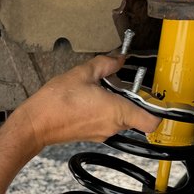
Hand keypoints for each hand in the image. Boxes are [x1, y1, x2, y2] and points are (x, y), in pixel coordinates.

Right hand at [8, 56, 160, 149]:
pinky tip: (88, 99)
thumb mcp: (82, 73)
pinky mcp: (92, 134)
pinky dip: (104, 110)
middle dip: (131, 99)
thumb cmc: (56, 102)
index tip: (152, 96)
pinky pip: (107, 122)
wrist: (35, 124)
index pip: (152, 121)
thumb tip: (118, 59)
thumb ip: (105, 64)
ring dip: (116, 104)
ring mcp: (102, 133)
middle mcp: (113, 126)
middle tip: (119, 83)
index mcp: (117, 111)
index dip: (157, 110)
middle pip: (137, 116)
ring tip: (99, 90)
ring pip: (121, 119)